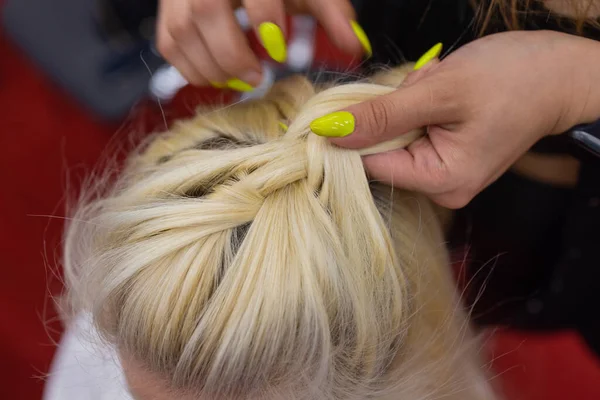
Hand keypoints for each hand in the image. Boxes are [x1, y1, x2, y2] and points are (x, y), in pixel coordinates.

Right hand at [156, 0, 370, 90]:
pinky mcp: (169, 11)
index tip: (279, 49)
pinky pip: (168, 44)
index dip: (265, 19)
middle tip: (256, 76)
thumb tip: (358, 48)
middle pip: (204, 12)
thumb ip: (332, 14)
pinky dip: (191, 67)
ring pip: (181, 32)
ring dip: (210, 67)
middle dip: (230, 54)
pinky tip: (217, 75)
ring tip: (239, 79)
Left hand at [310, 31, 599, 207]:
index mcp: (441, 182)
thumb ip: (382, 115)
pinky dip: (419, 104)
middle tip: (427, 87)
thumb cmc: (516, 79)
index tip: (370, 99)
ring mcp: (443, 172)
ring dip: (409, 102)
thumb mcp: (441, 91)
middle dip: (395, 109)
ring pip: (395, 134)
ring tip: (442, 86)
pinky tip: (444, 91)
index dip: (360, 130)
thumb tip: (331, 132)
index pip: (369, 164)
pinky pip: (411, 129)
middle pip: (381, 149)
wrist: (560, 74)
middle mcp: (441, 188)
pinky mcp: (445, 155)